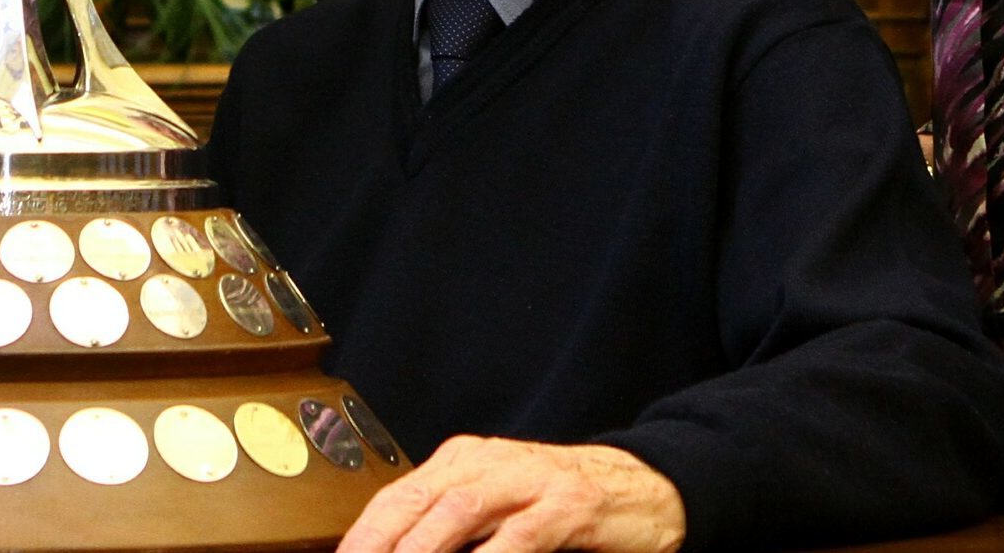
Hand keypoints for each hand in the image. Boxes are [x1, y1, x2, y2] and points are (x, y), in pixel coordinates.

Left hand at [339, 437, 686, 552]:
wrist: (642, 487)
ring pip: (459, 511)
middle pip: (415, 501)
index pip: (395, 497)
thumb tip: (394, 549)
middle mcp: (488, 462)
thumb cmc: (558, 503)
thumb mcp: (495, 507)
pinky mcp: (568, 506)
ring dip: (422, 550)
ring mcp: (528, 481)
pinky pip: (521, 536)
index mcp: (462, 461)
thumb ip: (448, 528)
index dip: (361, 535)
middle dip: (378, 543)